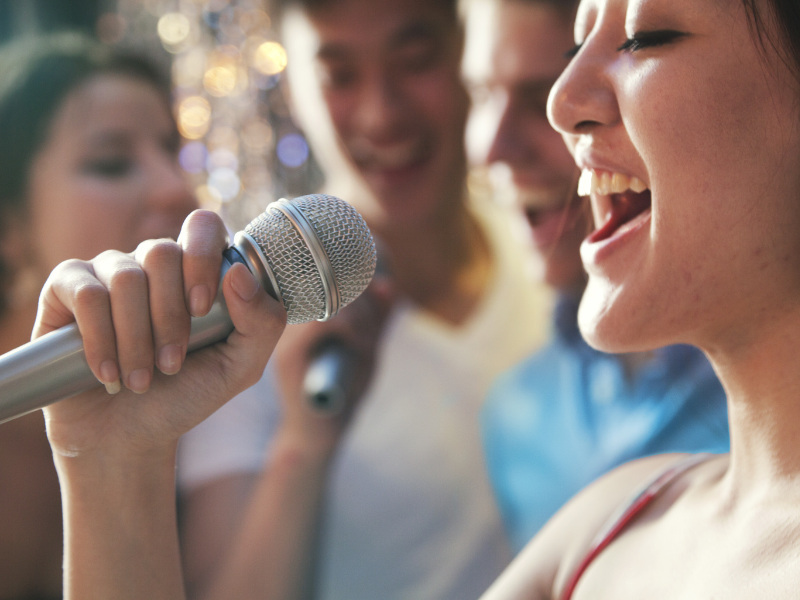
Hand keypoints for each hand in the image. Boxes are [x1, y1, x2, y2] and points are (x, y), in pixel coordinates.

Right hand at [36, 210, 286, 460]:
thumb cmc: (186, 394)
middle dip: (169, 317)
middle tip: (171, 364)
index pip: (203, 226)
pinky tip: (108, 374)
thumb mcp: (240, 368)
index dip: (203, 257)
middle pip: (162, 253)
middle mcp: (152, 263)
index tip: (201, 310)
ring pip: (125, 278)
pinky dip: (100, 339)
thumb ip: (262, 323)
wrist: (128, 436)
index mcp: (197, 270)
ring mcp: (108, 271)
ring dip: (136, 339)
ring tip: (140, 380)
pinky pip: (85, 293)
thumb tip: (239, 273)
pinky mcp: (66, 289)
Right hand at [271, 273, 392, 454]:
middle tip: (375, 323)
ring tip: (368, 341)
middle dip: (366, 296)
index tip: (383, 284)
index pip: (326, 268)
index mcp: (305, 307)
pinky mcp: (289, 355)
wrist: (318, 432)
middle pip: (332, 278)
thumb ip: (378, 317)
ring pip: (332, 297)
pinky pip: (326, 321)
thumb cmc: (343, 388)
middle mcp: (290, 315)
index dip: (360, 268)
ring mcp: (285, 334)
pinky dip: (354, 330)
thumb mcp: (368, 346)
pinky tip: (362, 347)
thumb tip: (388, 285)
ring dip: (364, 316)